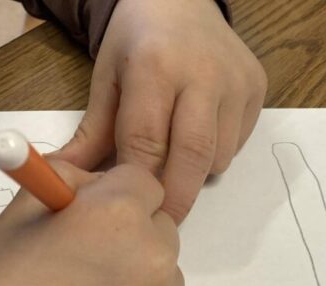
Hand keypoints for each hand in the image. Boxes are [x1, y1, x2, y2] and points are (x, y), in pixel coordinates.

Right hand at [0, 162, 183, 285]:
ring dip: (136, 285)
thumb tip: (93, 180)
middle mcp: (157, 260)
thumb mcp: (16, 218)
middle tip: (82, 268)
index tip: (88, 220)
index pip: (144, 183)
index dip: (114, 197)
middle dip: (131, 238)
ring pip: (163, 282)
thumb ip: (65, 184)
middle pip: (160, 231)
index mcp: (120, 215)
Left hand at [54, 0, 267, 222]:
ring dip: (196, 174)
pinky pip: (237, 143)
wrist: (180, 0)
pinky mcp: (257, 88)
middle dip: (176, 197)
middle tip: (161, 222)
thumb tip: (68, 184)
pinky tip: (197, 138)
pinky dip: (216, 155)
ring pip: (219, 156)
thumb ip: (92, 135)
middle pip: (193, 155)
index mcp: (156, 66)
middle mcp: (204, 72)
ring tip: (175, 166)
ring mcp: (236, 81)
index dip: (138, 183)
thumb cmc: (137, 43)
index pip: (147, 141)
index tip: (129, 211)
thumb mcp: (106, 80)